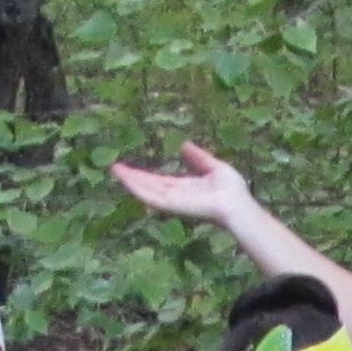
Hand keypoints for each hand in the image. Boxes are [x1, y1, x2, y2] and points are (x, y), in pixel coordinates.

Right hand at [109, 141, 255, 228]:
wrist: (236, 204)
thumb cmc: (232, 189)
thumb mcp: (214, 167)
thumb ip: (198, 157)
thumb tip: (184, 145)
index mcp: (185, 187)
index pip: (160, 181)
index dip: (144, 175)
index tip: (129, 167)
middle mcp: (176, 196)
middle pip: (149, 186)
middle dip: (132, 178)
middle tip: (114, 168)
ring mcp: (173, 202)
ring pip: (147, 192)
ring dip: (131, 182)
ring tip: (115, 171)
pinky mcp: (173, 205)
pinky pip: (152, 198)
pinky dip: (139, 190)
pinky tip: (127, 181)